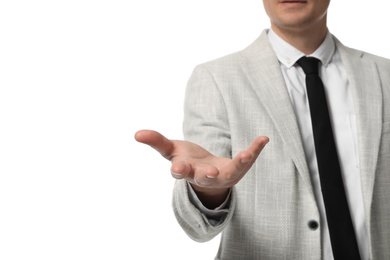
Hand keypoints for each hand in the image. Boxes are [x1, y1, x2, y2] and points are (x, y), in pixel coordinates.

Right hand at [134, 130, 268, 207]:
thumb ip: (156, 141)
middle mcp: (203, 176)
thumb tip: (136, 133)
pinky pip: (246, 160)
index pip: (180, 172)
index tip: (177, 168)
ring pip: (230, 172)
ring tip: (245, 155)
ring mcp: (222, 175)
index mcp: (185, 171)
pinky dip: (255, 150)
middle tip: (210, 173)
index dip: (179, 169)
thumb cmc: (187, 160)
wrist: (207, 174)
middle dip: (206, 175)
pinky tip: (264, 138)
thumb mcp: (171, 150)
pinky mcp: (236, 169)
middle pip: (204, 177)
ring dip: (238, 164)